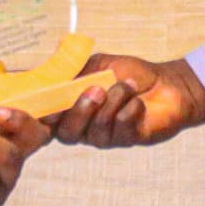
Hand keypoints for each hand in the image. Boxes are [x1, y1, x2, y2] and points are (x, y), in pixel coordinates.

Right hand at [50, 54, 204, 148]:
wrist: (167, 82)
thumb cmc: (130, 74)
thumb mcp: (98, 65)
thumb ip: (73, 71)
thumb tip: (48, 74)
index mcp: (73, 110)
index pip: (47, 122)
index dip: (39, 117)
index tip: (37, 104)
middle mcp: (87, 128)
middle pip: (67, 134)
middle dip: (80, 110)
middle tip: (97, 89)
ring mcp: (108, 137)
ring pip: (96, 130)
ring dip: (113, 102)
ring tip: (127, 87)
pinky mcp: (129, 140)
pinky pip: (121, 128)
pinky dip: (130, 108)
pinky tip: (139, 101)